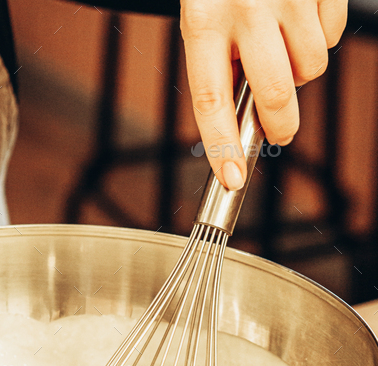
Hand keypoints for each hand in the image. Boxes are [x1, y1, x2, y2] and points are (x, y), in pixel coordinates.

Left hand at [180, 0, 346, 189]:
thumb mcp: (203, 15)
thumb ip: (219, 60)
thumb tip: (240, 113)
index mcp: (203, 20)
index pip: (211, 100)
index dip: (222, 145)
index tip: (231, 178)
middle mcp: (246, 8)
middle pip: (275, 94)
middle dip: (280, 125)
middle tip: (278, 132)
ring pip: (310, 69)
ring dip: (300, 73)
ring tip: (282, 49)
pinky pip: (330, 37)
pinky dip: (318, 40)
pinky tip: (299, 20)